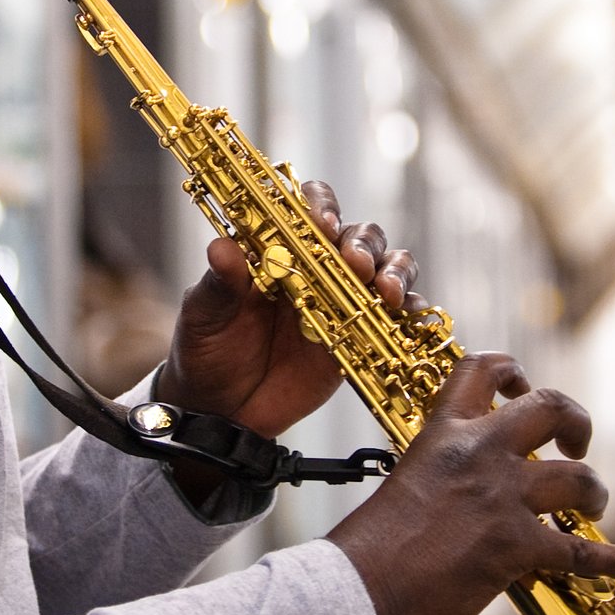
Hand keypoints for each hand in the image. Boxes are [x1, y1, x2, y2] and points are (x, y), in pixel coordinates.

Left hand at [156, 179, 421, 440]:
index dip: (320, 206)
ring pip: (387, 267)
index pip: (308, 210)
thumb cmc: (209, 351)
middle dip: (363, 244)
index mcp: (278, 251)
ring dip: (394, 271)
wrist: (223, 409)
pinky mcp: (362, 336)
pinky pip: (398, 316)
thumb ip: (219, 283)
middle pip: (358, 235)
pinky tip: (404, 316)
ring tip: (386, 291)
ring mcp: (344, 302)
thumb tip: (220, 247)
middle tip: (355, 263)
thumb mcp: (205, 315)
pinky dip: (410, 311)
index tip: (321, 223)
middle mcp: (317, 268)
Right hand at [327, 353, 614, 614]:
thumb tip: (466, 493)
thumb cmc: (371, 548)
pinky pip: (579, 552)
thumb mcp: (405, 483)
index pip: (482, 370)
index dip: (513, 371)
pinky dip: (610, 561)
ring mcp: (501, 497)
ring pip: (579, 479)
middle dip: (577, 422)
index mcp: (442, 433)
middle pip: (551, 408)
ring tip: (593, 508)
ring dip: (596, 493)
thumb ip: (441, 475)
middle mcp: (478, 453)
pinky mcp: (515, 545)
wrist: (359, 588)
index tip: (524, 387)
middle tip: (576, 445)